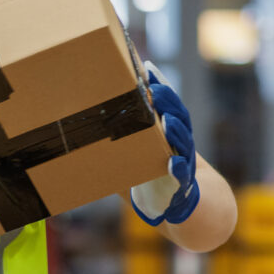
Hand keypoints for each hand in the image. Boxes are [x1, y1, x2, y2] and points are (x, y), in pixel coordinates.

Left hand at [130, 62, 200, 226]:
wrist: (177, 203)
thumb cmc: (150, 170)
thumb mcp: (134, 149)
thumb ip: (120, 133)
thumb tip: (90, 118)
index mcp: (167, 131)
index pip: (167, 104)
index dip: (160, 87)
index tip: (147, 70)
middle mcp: (179, 142)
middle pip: (178, 117)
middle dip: (167, 102)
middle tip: (154, 89)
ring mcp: (183, 161)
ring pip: (183, 142)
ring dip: (175, 130)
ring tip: (165, 120)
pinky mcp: (182, 183)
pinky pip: (182, 174)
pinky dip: (179, 168)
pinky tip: (173, 163)